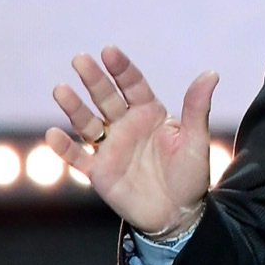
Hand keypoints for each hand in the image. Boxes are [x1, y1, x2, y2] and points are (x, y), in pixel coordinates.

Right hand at [46, 45, 219, 238]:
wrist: (179, 213)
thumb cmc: (190, 174)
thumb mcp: (195, 139)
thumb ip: (197, 108)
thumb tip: (211, 74)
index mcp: (151, 114)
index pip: (133, 86)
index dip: (121, 69)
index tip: (109, 51)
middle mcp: (127, 126)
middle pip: (106, 98)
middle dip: (93, 79)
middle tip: (80, 59)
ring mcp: (111, 148)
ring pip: (87, 123)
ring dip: (74, 108)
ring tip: (61, 90)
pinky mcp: (99, 172)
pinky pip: (78, 158)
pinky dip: (65, 148)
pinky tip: (53, 134)